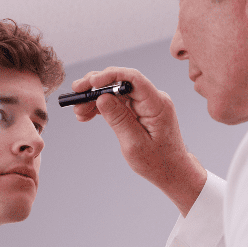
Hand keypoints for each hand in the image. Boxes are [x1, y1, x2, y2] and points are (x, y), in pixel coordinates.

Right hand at [71, 67, 206, 215]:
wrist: (172, 171)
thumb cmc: (158, 162)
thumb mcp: (135, 144)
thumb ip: (119, 119)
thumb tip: (101, 98)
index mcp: (157, 104)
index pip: (134, 79)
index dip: (111, 75)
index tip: (90, 83)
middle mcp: (152, 99)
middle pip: (121, 82)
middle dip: (96, 86)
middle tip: (75, 94)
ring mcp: (145, 103)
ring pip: (115, 91)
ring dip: (95, 98)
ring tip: (78, 112)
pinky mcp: (139, 109)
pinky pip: (117, 101)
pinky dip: (101, 106)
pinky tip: (86, 114)